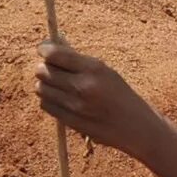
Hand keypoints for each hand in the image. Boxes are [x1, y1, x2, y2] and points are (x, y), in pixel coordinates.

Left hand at [35, 42, 159, 154]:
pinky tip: (61, 100)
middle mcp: (82, 86)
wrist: (135, 127)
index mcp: (94, 69)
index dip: (44, 50)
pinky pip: (45, 105)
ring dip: (45, 85)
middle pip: (42, 71)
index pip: (55, 55)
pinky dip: (49, 100)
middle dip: (45, 68)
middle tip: (53, 69)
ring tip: (58, 86)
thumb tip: (50, 49)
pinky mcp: (69, 121)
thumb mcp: (106, 72)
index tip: (43, 49)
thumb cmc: (121, 95)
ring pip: (41, 88)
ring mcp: (75, 106)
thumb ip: (79, 61)